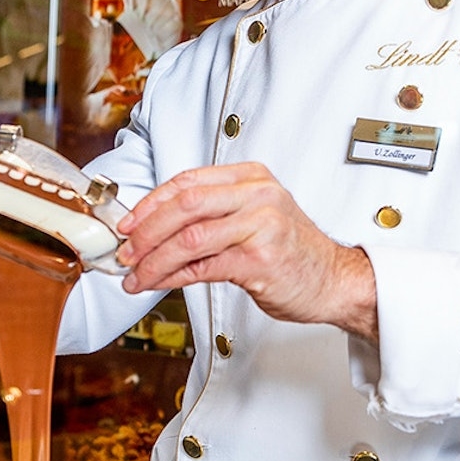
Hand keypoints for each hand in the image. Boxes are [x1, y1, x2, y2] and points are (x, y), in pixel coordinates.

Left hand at [116, 162, 377, 340]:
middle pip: (184, 205)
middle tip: (125, 251)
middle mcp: (258, 194)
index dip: (150, 203)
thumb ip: (213, 213)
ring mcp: (261, 225)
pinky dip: (172, 277)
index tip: (127, 223)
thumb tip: (153, 227)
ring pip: (189, 238)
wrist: (334, 280)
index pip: (188, 182)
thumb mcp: (253, 216)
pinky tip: (158, 284)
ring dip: (153, 260)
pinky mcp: (259, 259)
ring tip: (135, 275)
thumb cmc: (290, 251)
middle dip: (145, 231)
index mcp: (252, 176)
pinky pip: (202, 267)